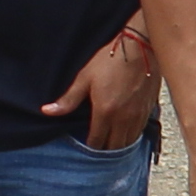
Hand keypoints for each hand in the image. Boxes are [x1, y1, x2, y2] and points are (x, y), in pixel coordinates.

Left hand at [42, 32, 162, 152]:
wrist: (140, 46)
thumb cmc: (109, 59)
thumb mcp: (84, 78)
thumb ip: (68, 99)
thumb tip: (47, 111)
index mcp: (105, 112)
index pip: (97, 141)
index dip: (90, 147)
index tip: (85, 145)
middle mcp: (123, 118)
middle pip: (114, 147)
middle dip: (105, 150)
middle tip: (97, 147)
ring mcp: (138, 115)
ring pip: (129, 142)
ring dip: (119, 145)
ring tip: (110, 143)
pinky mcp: (149, 109)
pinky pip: (140, 131)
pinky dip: (132, 136)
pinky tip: (125, 132)